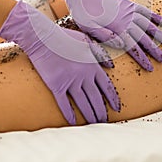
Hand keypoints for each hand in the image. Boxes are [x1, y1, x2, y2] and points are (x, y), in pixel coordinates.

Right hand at [0, 1, 119, 124]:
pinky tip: (74, 122)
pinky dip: (70, 114)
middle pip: (96, 98)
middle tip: (105, 122)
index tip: (117, 108)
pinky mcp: (56, 86)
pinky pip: (64, 104)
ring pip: (83, 104)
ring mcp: (70, 82)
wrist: (43, 39)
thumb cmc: (65, 37)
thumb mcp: (87, 40)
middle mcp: (84, 76)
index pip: (107, 86)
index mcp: (92, 65)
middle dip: (102, 112)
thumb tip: (111, 66)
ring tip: (95, 125)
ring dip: (90, 116)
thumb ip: (101, 53)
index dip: (113, 99)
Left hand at [46, 0, 161, 70]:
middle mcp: (126, 19)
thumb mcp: (89, 28)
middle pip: (143, 37)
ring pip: (148, 24)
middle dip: (154, 50)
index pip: (133, 46)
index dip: (142, 58)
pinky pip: (145, 10)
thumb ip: (105, 36)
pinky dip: (154, 16)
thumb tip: (122, 45)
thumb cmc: (82, 12)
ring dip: (159, 34)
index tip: (150, 67)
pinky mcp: (128, 3)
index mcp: (116, 28)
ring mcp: (128, 10)